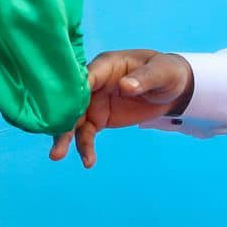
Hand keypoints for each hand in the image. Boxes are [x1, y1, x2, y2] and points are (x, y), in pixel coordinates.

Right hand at [49, 50, 192, 168]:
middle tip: (54, 136)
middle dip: (61, 118)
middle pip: (72, 100)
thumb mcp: (161, 72)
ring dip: (65, 137)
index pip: (85, 76)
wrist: (171, 90)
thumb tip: (126, 86)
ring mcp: (94, 101)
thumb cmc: (165, 72)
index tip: (62, 106)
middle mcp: (94, 83)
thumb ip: (144, 79)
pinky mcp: (99, 118)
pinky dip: (85, 147)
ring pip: (73, 120)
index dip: (73, 90)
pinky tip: (88, 162)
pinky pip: (86, 133)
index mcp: (107, 65)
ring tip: (57, 156)